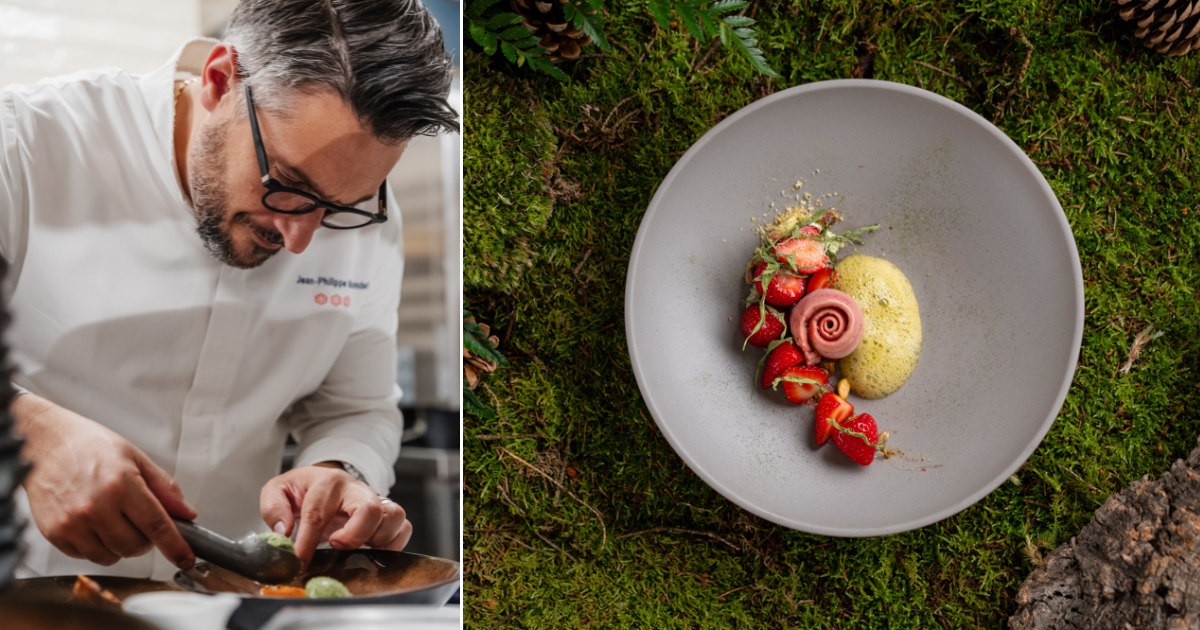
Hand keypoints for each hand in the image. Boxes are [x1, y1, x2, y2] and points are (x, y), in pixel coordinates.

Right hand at [15, 394, 196, 567]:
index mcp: (121, 485)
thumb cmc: (89, 446)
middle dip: (145, 540)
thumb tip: (186, 513)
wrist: (44, 443)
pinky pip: (86, 556)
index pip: (157, 525)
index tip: (185, 558)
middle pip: (135, 547)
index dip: (175, 546)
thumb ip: (164, 488)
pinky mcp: (55, 534)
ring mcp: (73, 523)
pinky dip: (96, 546)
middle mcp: (96, 507)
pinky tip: (93, 522)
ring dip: (120, 545)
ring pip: (111, 556)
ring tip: (114, 519)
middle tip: (139, 520)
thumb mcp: (135, 458)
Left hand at [260, 463, 409, 565]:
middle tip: (335, 546)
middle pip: (370, 510)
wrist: (325, 480)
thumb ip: (274, 509)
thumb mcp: (278, 490)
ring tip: (355, 547)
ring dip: (375, 540)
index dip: (307, 543)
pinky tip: (371, 549)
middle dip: (353, 536)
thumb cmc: (303, 489)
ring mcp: (377, 499)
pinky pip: (403, 528)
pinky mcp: (388, 512)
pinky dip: (392, 544)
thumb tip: (283, 533)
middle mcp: (356, 488)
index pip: (319, 514)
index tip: (299, 562)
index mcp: (328, 482)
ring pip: (393, 517)